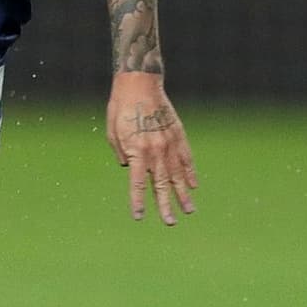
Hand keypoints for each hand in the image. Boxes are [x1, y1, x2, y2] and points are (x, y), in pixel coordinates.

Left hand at [106, 73, 197, 225]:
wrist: (140, 83)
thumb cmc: (120, 107)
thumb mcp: (113, 132)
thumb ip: (122, 153)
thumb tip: (129, 169)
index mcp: (136, 151)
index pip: (137, 183)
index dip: (138, 201)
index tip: (139, 216)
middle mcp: (155, 151)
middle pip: (161, 184)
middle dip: (165, 205)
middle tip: (170, 222)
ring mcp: (169, 143)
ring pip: (177, 175)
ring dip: (183, 195)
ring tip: (189, 211)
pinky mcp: (179, 135)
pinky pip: (186, 159)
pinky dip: (190, 173)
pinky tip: (193, 186)